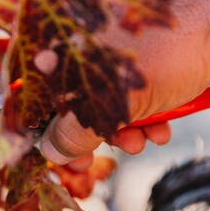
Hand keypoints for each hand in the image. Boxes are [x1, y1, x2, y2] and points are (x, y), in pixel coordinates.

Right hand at [40, 0, 209, 168]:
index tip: (55, 156)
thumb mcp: (115, 99)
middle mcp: (82, 48)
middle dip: (87, 137)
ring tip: (141, 140)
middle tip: (88, 163)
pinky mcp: (136, 65)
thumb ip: (75, 131)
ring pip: (100, 106)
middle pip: (68, 103)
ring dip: (121, 133)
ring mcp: (109, 55)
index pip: (38, 93)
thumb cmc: (170, 49)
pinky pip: (126, 98)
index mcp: (65, 47)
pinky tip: (159, 127)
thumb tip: (50, 153)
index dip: (43, 128)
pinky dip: (142, 119)